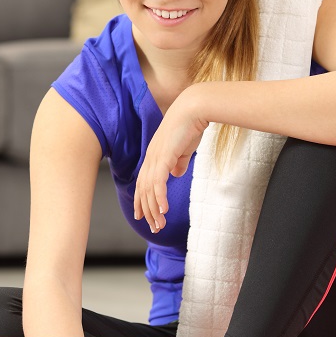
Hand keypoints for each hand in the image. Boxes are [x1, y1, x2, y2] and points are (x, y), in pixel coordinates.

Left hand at [134, 88, 207, 232]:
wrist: (194, 109)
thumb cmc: (191, 126)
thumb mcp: (184, 149)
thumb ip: (179, 162)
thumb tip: (177, 173)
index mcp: (154, 156)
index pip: (142, 183)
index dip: (141, 200)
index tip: (142, 216)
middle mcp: (151, 158)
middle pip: (143, 190)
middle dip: (147, 211)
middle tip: (154, 227)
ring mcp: (155, 158)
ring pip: (150, 190)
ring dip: (154, 210)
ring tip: (160, 224)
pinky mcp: (164, 157)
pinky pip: (159, 183)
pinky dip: (159, 198)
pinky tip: (163, 210)